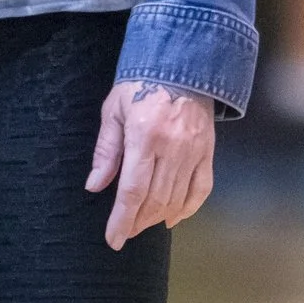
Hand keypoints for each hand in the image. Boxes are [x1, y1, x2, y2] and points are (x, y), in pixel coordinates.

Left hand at [87, 82, 217, 249]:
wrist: (183, 63)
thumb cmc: (141, 84)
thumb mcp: (114, 111)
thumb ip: (105, 151)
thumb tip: (95, 186)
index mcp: (144, 135)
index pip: (133, 189)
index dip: (122, 219)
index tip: (114, 239)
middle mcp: (172, 147)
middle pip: (155, 199)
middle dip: (138, 222)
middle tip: (125, 231)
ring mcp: (194, 150)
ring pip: (177, 198)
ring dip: (158, 217)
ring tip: (143, 223)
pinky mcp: (208, 151)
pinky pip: (202, 188)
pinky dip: (188, 208)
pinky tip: (173, 218)